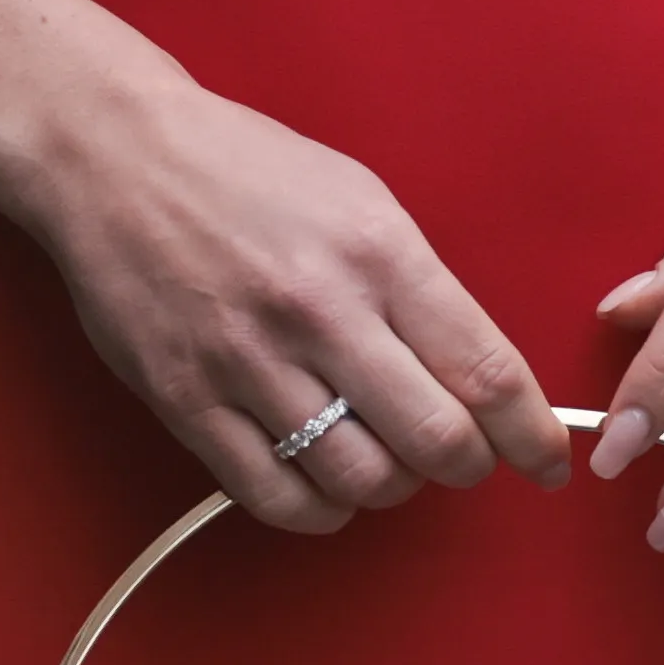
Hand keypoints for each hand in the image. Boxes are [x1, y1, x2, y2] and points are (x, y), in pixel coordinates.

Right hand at [0, 45, 574, 532]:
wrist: (114, 156)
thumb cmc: (244, 170)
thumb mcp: (359, 198)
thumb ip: (420, 286)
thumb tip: (477, 375)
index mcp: (376, 251)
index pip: (484, 370)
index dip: (530, 433)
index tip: (548, 459)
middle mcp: (320, 311)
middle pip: (435, 440)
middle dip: (467, 465)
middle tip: (463, 458)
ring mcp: (249, 362)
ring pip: (361, 480)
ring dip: (392, 487)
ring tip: (386, 460)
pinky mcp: (188, 401)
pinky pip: (277, 497)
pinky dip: (321, 508)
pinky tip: (328, 483)